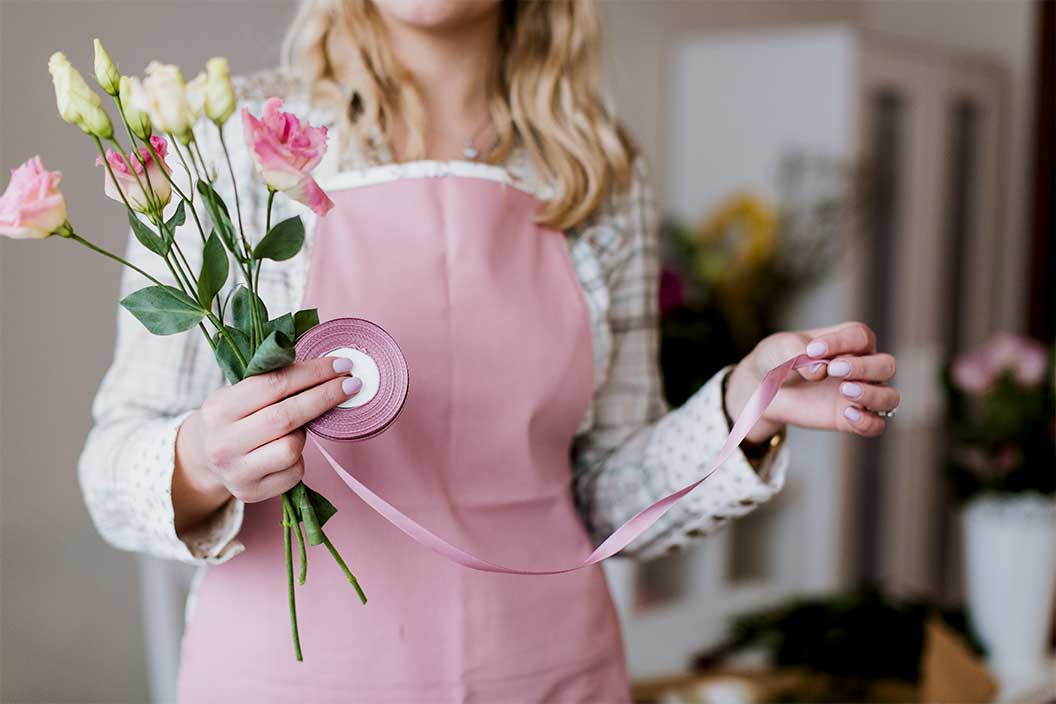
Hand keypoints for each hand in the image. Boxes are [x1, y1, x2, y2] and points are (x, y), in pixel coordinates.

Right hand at [172, 357, 361, 532]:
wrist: (205, 458)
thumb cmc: (235, 418)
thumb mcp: (240, 393)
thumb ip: (274, 381)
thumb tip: (329, 368)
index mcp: (219, 408)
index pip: (274, 384)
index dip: (313, 373)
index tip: (342, 365)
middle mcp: (223, 442)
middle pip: (286, 416)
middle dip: (325, 396)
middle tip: (352, 384)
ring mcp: (236, 471)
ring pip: (291, 448)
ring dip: (305, 433)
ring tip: (298, 426)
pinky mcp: (251, 492)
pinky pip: (294, 472)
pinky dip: (300, 459)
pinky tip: (289, 450)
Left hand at [726, 321, 898, 443]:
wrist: (762, 387)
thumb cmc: (777, 359)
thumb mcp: (780, 348)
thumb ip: (799, 354)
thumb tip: (821, 371)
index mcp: (849, 340)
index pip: (861, 337)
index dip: (842, 342)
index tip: (812, 350)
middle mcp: (862, 366)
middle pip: (886, 365)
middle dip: (864, 367)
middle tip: (833, 370)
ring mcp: (858, 394)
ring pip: (890, 397)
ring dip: (873, 394)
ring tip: (845, 391)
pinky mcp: (849, 418)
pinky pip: (876, 425)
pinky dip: (868, 422)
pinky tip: (847, 414)